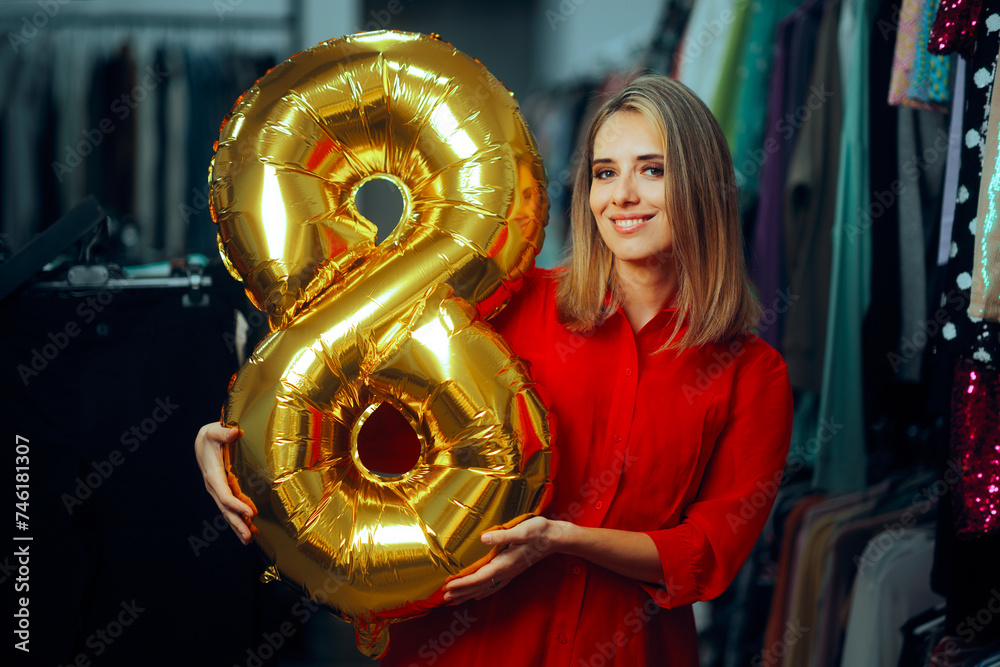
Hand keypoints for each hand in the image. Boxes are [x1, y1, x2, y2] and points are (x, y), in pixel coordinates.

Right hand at [194, 422, 253, 544]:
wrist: (203, 440)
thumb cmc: (210, 436)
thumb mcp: (214, 431)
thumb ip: (223, 432)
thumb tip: (233, 432)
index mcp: (213, 474)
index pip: (224, 494)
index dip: (237, 505)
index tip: (250, 513)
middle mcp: (214, 486)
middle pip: (226, 509)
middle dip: (237, 523)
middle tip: (248, 537)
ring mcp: (218, 490)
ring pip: (228, 511)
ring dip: (238, 525)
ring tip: (249, 538)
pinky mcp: (223, 490)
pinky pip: (231, 507)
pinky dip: (239, 518)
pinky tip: (249, 527)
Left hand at [443, 516, 570, 603]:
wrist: (556, 538)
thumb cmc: (539, 531)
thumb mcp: (522, 530)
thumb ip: (502, 536)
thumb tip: (483, 538)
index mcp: (505, 562)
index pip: (479, 577)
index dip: (463, 583)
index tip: (448, 587)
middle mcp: (506, 571)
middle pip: (480, 586)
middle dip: (462, 592)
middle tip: (444, 598)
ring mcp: (510, 572)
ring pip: (486, 588)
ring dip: (469, 594)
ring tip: (455, 600)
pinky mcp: (513, 570)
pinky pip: (494, 585)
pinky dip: (483, 592)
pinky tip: (477, 596)